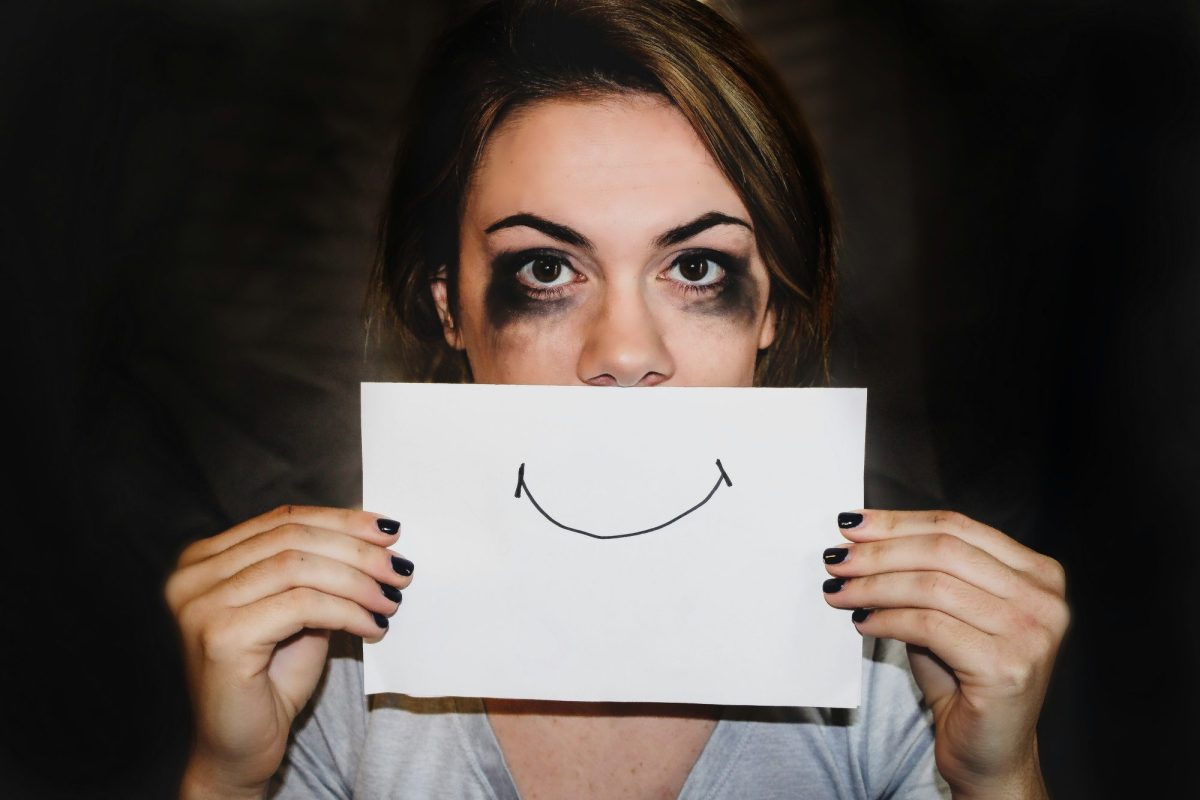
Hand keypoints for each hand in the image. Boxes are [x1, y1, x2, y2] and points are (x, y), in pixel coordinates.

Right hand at [164, 506, 412, 797]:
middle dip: (357, 550)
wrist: (240, 749)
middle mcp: (192, 576)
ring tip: (391, 600)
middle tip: (400, 570)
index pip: (283, 520)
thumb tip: (375, 537)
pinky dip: (348, 611)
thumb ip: (319, 570)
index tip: (390, 531)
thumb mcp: (299, 610)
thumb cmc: (270, 681)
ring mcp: (201, 605)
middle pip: (292, 538)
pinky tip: (372, 626)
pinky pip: (302, 605)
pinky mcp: (220, 636)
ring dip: (358, 582)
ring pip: (300, 568)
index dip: (342, 521)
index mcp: (205, 559)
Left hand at [821, 510, 1067, 799]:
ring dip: (873, 585)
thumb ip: (923, 571)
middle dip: (880, 552)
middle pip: (943, 550)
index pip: (957, 527)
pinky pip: (928, 625)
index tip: (851, 524)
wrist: (989, 754)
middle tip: (837, 558)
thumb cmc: (964, 680)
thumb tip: (861, 536)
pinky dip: (886, 620)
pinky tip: (861, 622)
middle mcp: (1044, 599)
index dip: (898, 522)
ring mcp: (1031, 633)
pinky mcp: (1007, 667)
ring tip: (838, 590)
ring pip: (931, 586)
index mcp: (1038, 573)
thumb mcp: (948, 612)